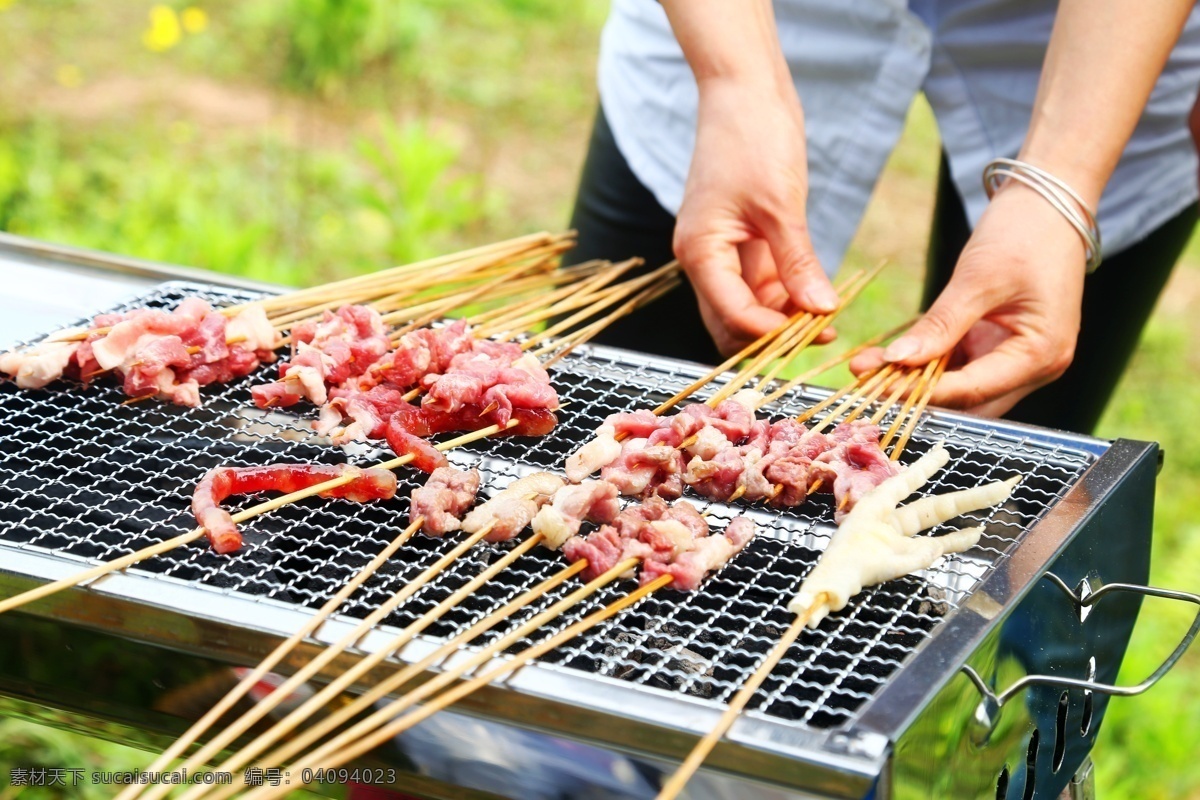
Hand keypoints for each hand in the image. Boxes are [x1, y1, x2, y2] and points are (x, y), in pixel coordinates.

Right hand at [673, 76, 838, 355]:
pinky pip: (760, 283)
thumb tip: (821, 310)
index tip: (813, 333)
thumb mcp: (781, 206)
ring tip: (828, 317)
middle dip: (772, 334)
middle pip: (731, 321)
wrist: (744, 91)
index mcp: (700, 251)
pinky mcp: (742, 240)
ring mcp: (722, 251)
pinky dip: (786, 294)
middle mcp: (704, 258)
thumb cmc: (753, 138)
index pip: (731, 313)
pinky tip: (817, 295)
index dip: (769, 332)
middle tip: (822, 335)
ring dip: (783, 317)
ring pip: (748, 306)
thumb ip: (798, 262)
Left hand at [850, 182, 1086, 416]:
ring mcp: (1021, 359)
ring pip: (962, 389)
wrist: (1050, 202)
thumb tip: (897, 360)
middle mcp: (1037, 367)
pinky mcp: (1004, 347)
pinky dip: (930, 364)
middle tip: (865, 382)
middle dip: (916, 394)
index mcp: (1041, 354)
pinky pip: (964, 368)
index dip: (921, 393)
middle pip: (969, 401)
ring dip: (917, 381)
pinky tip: (893, 356)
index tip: (874, 386)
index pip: (972, 391)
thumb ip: (940, 325)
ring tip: (868, 366)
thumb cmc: (1023, 233)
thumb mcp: (977, 279)